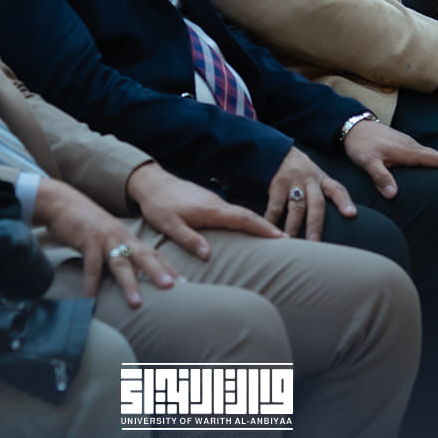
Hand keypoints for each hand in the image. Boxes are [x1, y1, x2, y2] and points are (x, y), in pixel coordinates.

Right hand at [37, 175, 179, 307]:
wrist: (64, 203)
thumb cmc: (89, 225)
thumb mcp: (111, 238)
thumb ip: (124, 255)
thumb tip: (137, 276)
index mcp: (130, 238)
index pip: (154, 255)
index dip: (170, 269)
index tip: (186, 286)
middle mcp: (121, 238)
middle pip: (144, 256)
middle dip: (159, 272)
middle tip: (173, 289)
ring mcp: (105, 239)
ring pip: (120, 263)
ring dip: (129, 283)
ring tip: (137, 303)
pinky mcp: (87, 241)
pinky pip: (91, 265)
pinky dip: (91, 283)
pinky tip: (90, 299)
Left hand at [123, 164, 279, 258]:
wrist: (151, 183)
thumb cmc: (158, 206)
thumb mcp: (169, 225)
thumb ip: (189, 239)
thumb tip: (208, 254)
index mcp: (210, 210)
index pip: (242, 219)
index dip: (262, 228)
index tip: (280, 236)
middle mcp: (216, 204)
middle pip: (247, 215)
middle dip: (267, 226)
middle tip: (287, 239)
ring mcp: (213, 201)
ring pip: (240, 213)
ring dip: (257, 223)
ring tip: (273, 237)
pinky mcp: (208, 202)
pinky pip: (232, 212)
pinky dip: (245, 220)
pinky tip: (247, 229)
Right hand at [262, 148, 353, 239]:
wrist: (279, 152)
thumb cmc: (302, 172)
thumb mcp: (317, 178)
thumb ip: (324, 195)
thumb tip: (341, 220)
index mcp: (323, 180)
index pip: (337, 190)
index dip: (344, 201)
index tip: (351, 214)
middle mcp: (310, 181)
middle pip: (316, 204)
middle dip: (316, 224)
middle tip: (314, 243)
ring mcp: (293, 182)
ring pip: (296, 208)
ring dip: (293, 227)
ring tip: (290, 243)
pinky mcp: (277, 185)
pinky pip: (275, 207)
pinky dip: (272, 221)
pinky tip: (271, 234)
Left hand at [341, 120, 437, 198]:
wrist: (352, 125)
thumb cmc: (360, 144)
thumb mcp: (369, 162)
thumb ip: (381, 177)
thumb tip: (393, 195)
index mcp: (407, 151)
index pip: (434, 159)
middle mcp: (410, 145)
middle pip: (435, 155)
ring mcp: (405, 142)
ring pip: (428, 152)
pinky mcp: (399, 142)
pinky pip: (420, 151)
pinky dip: (429, 158)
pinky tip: (427, 164)